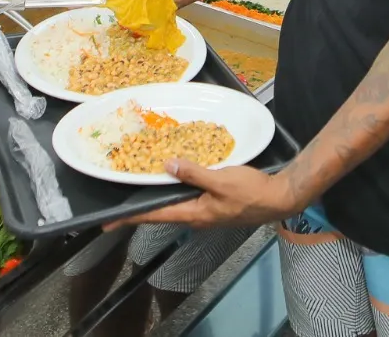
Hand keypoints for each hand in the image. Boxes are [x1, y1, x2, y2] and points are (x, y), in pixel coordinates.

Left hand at [108, 162, 303, 229]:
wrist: (279, 198)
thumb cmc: (252, 192)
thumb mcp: (221, 180)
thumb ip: (194, 173)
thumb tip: (166, 166)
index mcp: (194, 214)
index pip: (155, 216)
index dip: (130, 217)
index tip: (108, 222)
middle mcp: (196, 217)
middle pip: (161, 213)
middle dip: (139, 209)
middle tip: (117, 206)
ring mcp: (205, 212)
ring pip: (174, 205)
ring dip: (156, 199)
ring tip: (138, 191)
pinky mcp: (214, 205)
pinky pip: (187, 198)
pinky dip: (174, 191)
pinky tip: (172, 180)